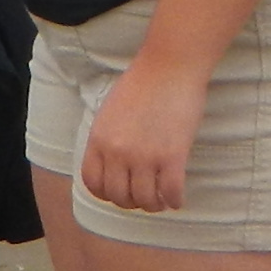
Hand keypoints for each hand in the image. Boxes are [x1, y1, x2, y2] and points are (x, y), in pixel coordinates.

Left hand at [78, 63, 201, 213]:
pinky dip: (174, 200)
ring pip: (145, 200)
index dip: (106, 194)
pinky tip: (177, 199)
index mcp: (99, 140)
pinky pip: (170, 193)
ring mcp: (144, 157)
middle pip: (118, 196)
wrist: (169, 66)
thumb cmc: (142, 83)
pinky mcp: (172, 157)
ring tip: (161, 200)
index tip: (119, 193)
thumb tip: (112, 164)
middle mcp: (117, 152)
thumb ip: (107, 139)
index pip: (93, 183)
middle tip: (144, 198)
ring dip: (154, 204)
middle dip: (131, 202)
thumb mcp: (110, 112)